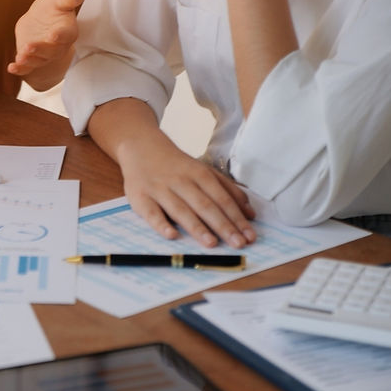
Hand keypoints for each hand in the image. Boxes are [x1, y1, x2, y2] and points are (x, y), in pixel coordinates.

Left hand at [8, 0, 84, 89]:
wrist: (39, 19)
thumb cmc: (53, 7)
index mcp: (68, 31)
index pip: (66, 35)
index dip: (60, 35)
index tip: (53, 35)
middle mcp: (59, 46)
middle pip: (52, 52)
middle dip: (40, 50)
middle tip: (29, 46)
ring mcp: (45, 55)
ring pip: (39, 60)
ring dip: (29, 60)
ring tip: (20, 57)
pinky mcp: (32, 59)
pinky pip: (27, 68)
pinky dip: (20, 70)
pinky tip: (11, 68)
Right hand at [118, 137, 256, 248]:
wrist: (141, 146)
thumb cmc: (177, 165)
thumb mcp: (204, 170)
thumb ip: (228, 190)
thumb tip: (250, 213)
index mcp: (199, 174)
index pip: (222, 199)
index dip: (237, 218)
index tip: (250, 236)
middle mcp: (181, 181)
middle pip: (205, 205)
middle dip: (223, 226)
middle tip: (238, 244)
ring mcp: (160, 189)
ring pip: (180, 210)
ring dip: (197, 227)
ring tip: (212, 244)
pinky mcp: (140, 198)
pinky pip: (151, 213)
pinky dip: (161, 224)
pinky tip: (171, 236)